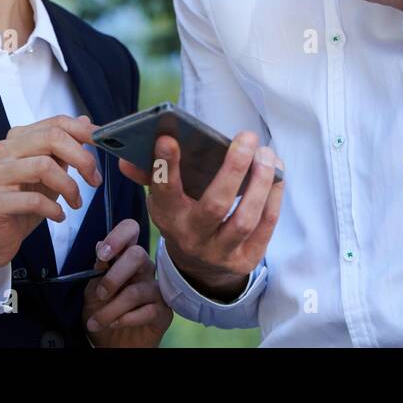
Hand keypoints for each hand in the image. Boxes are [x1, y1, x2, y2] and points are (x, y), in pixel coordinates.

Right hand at [0, 114, 102, 273]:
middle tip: (94, 179)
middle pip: (51, 138)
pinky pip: (32, 200)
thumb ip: (65, 147)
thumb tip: (86, 121)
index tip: (104, 144)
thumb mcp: (52, 172)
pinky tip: (59, 216)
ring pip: (43, 166)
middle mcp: (5, 150)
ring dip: (69, 187)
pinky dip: (53, 208)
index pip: (56, 123)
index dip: (84, 131)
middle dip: (81, 158)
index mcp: (19, 138)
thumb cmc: (25, 201)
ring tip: (76, 202)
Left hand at [82, 218, 171, 346]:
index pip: (131, 231)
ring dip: (110, 310)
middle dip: (114, 276)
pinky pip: (147, 311)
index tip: (103, 254)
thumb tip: (99, 245)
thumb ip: (98, 269)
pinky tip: (115, 325)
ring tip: (96, 322)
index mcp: (126, 258)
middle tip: (101, 294)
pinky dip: (125, 319)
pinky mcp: (163, 312)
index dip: (119, 236)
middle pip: (138, 255)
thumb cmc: (103, 313)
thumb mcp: (93, 291)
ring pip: (136, 291)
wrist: (111, 344)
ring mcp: (156, 290)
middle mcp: (145, 270)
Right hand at [119, 130, 282, 300]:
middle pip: (215, 206)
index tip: (168, 138)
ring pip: (244, 219)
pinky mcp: (246, 260)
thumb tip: (126, 156)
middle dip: (233, 169)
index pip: (164, 192)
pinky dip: (273, 198)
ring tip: (267, 154)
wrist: (199, 265)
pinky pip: (265, 227)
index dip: (165, 166)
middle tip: (247, 137)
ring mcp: (221, 252)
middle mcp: (193, 237)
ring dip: (260, 183)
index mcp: (168, 217)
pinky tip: (276, 174)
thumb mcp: (163, 198)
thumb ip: (150, 173)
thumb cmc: (183, 215)